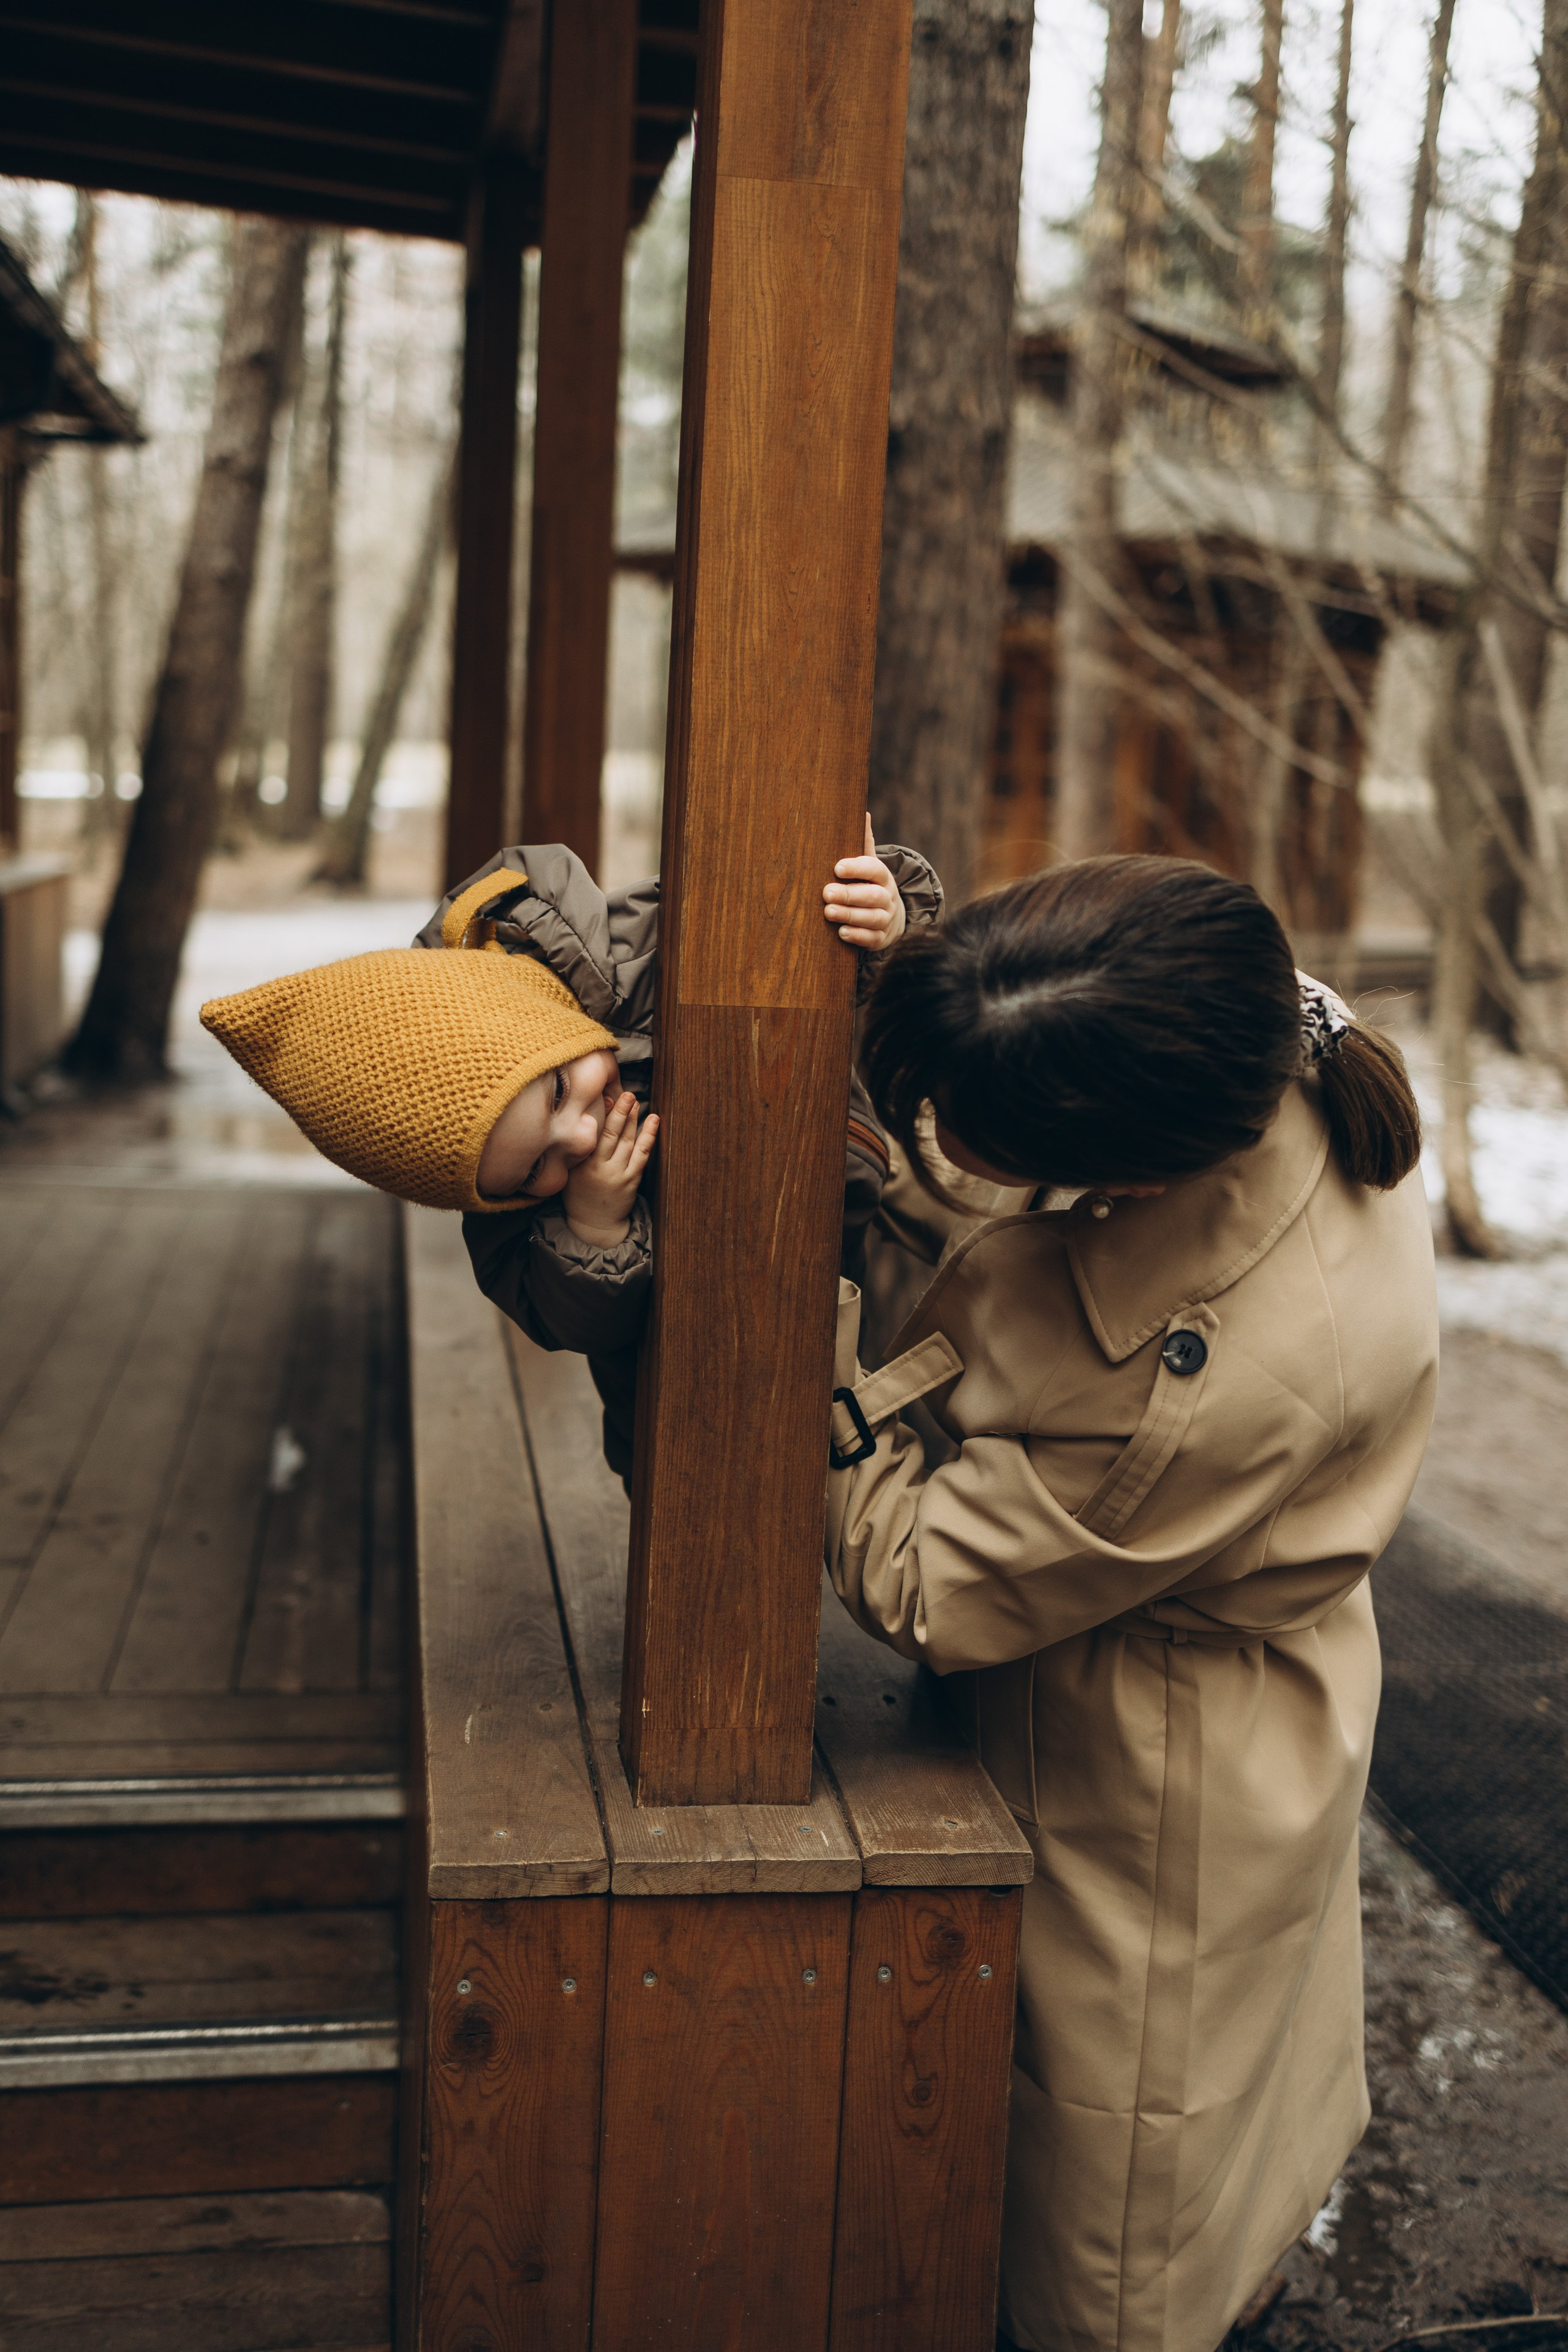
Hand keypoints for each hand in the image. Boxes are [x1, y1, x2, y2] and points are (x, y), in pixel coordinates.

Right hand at [563, 1091, 657, 1244]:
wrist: (594, 1223)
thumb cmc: (579, 1192)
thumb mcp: (571, 1171)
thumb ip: (579, 1148)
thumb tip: (587, 1119)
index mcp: (582, 1165)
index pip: (592, 1135)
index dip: (601, 1115)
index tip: (606, 1097)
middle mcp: (601, 1169)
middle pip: (612, 1135)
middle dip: (620, 1112)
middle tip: (626, 1094)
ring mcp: (619, 1175)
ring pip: (628, 1142)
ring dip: (634, 1120)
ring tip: (637, 1101)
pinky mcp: (632, 1180)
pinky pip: (642, 1155)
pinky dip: (648, 1137)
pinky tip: (653, 1121)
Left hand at [823, 814, 905, 951]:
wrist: (891, 917)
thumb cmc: (870, 886)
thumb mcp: (869, 865)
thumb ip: (864, 843)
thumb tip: (863, 812)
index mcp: (882, 876)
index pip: (873, 869)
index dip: (857, 868)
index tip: (837, 867)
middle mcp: (887, 897)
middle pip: (872, 896)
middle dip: (849, 895)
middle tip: (826, 893)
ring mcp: (886, 919)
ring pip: (872, 918)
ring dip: (850, 915)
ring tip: (828, 912)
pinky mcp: (881, 938)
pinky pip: (872, 938)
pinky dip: (858, 936)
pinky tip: (842, 932)